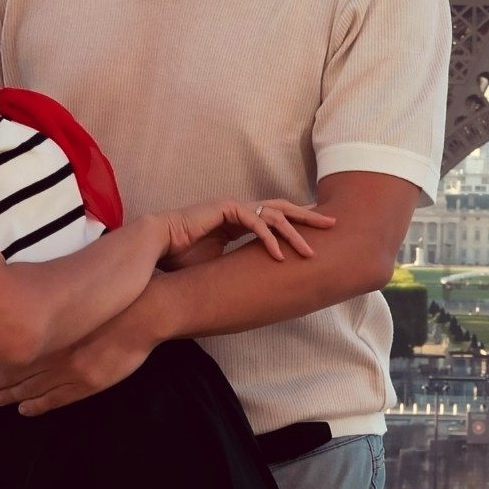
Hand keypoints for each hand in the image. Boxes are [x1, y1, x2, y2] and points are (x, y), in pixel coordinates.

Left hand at [0, 303, 160, 417]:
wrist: (145, 312)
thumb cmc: (111, 298)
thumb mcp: (73, 296)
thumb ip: (49, 309)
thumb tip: (26, 312)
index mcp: (47, 329)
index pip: (7, 349)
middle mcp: (52, 352)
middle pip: (14, 371)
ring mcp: (69, 371)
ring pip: (30, 388)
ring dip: (9, 395)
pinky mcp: (86, 384)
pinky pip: (55, 400)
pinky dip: (36, 406)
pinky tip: (23, 410)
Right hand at [156, 199, 333, 270]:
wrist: (156, 246)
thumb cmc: (181, 256)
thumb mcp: (218, 263)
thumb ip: (237, 264)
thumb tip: (253, 282)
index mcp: (239, 218)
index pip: (274, 216)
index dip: (296, 221)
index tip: (317, 228)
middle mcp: (239, 209)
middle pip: (282, 208)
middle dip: (308, 216)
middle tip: (332, 224)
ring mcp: (233, 206)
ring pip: (273, 214)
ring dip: (295, 232)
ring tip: (311, 250)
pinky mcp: (225, 209)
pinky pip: (254, 223)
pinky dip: (269, 238)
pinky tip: (280, 255)